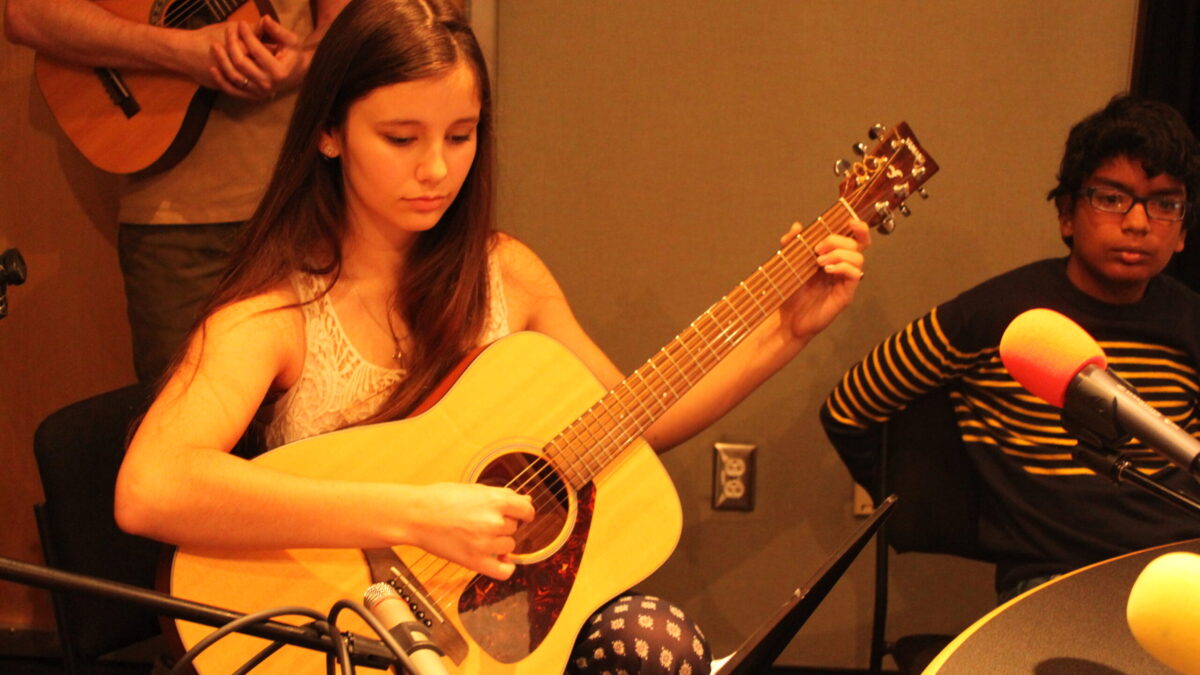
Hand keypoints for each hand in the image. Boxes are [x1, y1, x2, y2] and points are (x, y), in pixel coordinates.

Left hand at [207, 16, 306, 99]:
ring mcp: (259, 93)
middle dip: (231, 44)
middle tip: (227, 31)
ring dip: (222, 60)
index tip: (241, 23)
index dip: (246, 35)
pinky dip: (221, 81)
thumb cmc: (293, 55)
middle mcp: (268, 84)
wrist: (296, 74)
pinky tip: (213, 69)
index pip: (256, 50)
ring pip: (234, 77)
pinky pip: (232, 91)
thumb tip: (264, 19)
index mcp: (278, 71)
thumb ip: (277, 31)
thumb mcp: (290, 41)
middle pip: (241, 63)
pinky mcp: (252, 97)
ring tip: (215, 45)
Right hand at [406, 483, 535, 579]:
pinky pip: (503, 571)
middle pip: (514, 527)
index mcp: (495, 501)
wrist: (415, 515)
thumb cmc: (441, 498)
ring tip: (478, 535)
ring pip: (509, 546)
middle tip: (481, 520)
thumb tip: (526, 499)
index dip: (524, 512)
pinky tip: (501, 560)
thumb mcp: (475, 489)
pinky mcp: (474, 561)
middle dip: (503, 524)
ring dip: (500, 542)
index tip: (520, 515)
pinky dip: (506, 567)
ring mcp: (485, 544)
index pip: (526, 509)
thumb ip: (503, 495)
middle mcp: (493, 522)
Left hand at [778, 216, 870, 340]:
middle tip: (817, 249)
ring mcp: (845, 280)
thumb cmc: (792, 292)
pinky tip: (827, 270)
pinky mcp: (846, 294)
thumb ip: (792, 243)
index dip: (859, 228)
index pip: (855, 239)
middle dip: (837, 240)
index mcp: (834, 256)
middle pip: (857, 244)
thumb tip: (797, 226)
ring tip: (819, 262)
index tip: (849, 221)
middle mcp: (843, 266)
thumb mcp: (789, 263)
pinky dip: (843, 267)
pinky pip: (855, 274)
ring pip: (858, 258)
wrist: (788, 318)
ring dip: (839, 254)